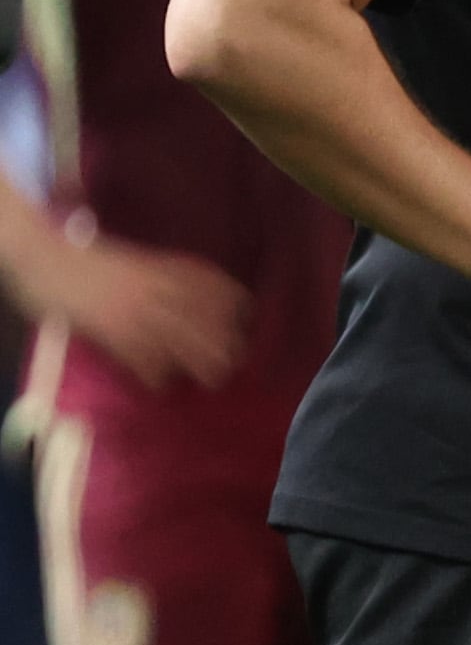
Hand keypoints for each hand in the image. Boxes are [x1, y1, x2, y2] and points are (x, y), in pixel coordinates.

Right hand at [37, 237, 246, 388]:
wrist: (47, 260)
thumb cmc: (88, 260)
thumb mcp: (132, 259)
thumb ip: (160, 272)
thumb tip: (190, 290)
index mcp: (159, 267)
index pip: (207, 281)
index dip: (231, 297)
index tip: (248, 312)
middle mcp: (154, 289)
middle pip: (203, 317)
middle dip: (223, 341)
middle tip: (237, 360)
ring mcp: (135, 311)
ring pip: (181, 341)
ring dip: (199, 363)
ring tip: (213, 380)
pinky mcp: (113, 332)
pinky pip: (143, 358)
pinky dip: (155, 374)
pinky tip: (162, 385)